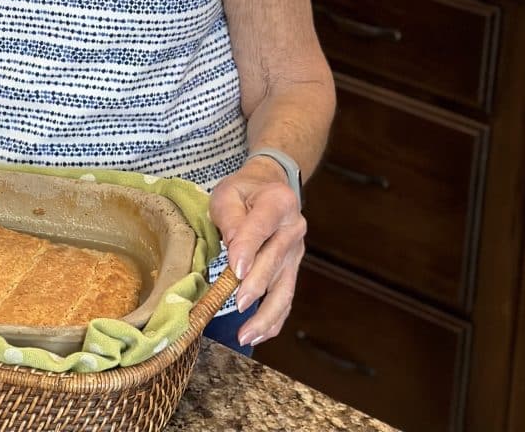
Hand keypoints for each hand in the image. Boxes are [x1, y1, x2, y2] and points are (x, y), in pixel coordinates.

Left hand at [209, 156, 306, 347]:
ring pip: (284, 288)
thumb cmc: (243, 192)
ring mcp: (296, 252)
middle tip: (236, 303)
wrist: (268, 188)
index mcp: (279, 201)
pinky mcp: (292, 270)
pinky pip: (285, 299)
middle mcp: (294, 228)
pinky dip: (273, 320)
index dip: (249, 248)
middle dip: (256, 285)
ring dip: (265, 314)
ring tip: (245, 335)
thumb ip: (231, 218)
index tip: (236, 269)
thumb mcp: (228, 194)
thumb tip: (235, 252)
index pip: (262, 226)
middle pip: (274, 260)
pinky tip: (257, 335)